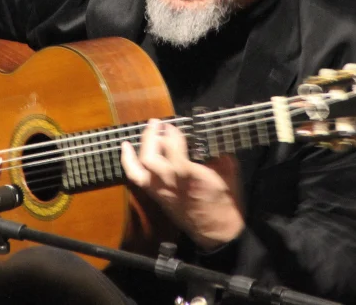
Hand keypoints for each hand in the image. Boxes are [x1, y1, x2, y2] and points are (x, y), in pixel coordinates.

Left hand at [120, 118, 243, 250]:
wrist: (217, 232)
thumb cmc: (225, 202)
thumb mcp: (228, 173)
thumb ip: (216, 153)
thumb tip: (205, 138)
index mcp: (190, 175)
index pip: (172, 148)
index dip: (170, 132)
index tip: (173, 124)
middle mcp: (171, 183)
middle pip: (150, 157)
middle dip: (151, 137)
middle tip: (157, 123)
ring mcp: (161, 191)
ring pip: (139, 169)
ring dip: (138, 148)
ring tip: (143, 132)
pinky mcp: (157, 197)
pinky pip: (137, 179)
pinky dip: (129, 163)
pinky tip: (127, 150)